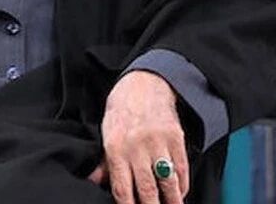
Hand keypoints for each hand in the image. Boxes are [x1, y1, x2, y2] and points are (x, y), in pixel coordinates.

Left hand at [88, 70, 189, 203]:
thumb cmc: (122, 111)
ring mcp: (158, 143)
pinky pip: (181, 168)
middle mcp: (136, 147)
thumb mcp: (107, 133)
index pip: (121, 187)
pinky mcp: (175, 138)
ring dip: (171, 201)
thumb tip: (93, 182)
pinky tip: (180, 193)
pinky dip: (182, 185)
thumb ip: (105, 162)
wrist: (144, 84)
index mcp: (115, 147)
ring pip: (167, 182)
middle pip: (146, 189)